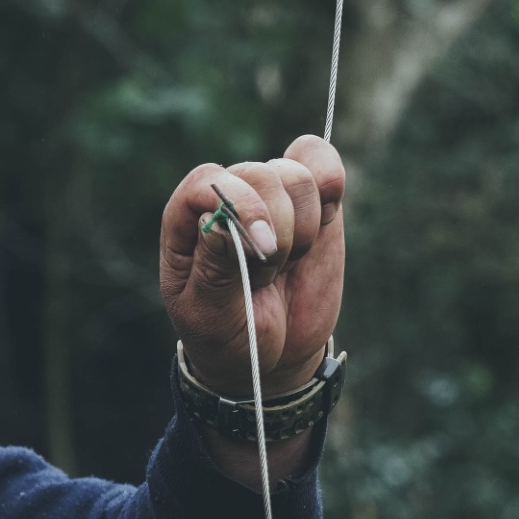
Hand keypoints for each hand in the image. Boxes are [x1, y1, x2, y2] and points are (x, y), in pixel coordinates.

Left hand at [158, 136, 346, 401]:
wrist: (271, 356)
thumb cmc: (228, 334)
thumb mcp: (211, 315)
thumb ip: (215, 269)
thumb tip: (218, 221)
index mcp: (188, 221)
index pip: (208, 182)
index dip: (240, 204)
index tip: (264, 248)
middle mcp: (228, 198)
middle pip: (259, 175)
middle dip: (276, 229)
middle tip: (267, 274)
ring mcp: (271, 197)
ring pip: (295, 173)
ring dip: (301, 225)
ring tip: (287, 262)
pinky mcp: (311, 202)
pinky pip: (323, 162)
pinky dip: (330, 183)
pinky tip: (321, 224)